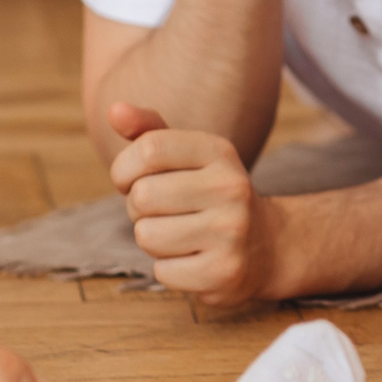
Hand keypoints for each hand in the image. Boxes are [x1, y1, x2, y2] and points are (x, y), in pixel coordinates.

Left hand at [106, 102, 280, 307]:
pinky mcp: (225, 271)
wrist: (267, 245)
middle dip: (138, 209)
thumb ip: (148, 132)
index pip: (148, 149)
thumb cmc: (208, 195)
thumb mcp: (187, 158)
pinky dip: (169, 269)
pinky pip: (162, 272)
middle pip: (141, 196)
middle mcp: (231, 187)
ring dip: (152, 240)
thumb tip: (114, 109)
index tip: (131, 181)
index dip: (124, 169)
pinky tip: (194, 259)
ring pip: (147, 236)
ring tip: (180, 235)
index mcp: (219, 151)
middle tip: (164, 213)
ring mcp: (231, 231)